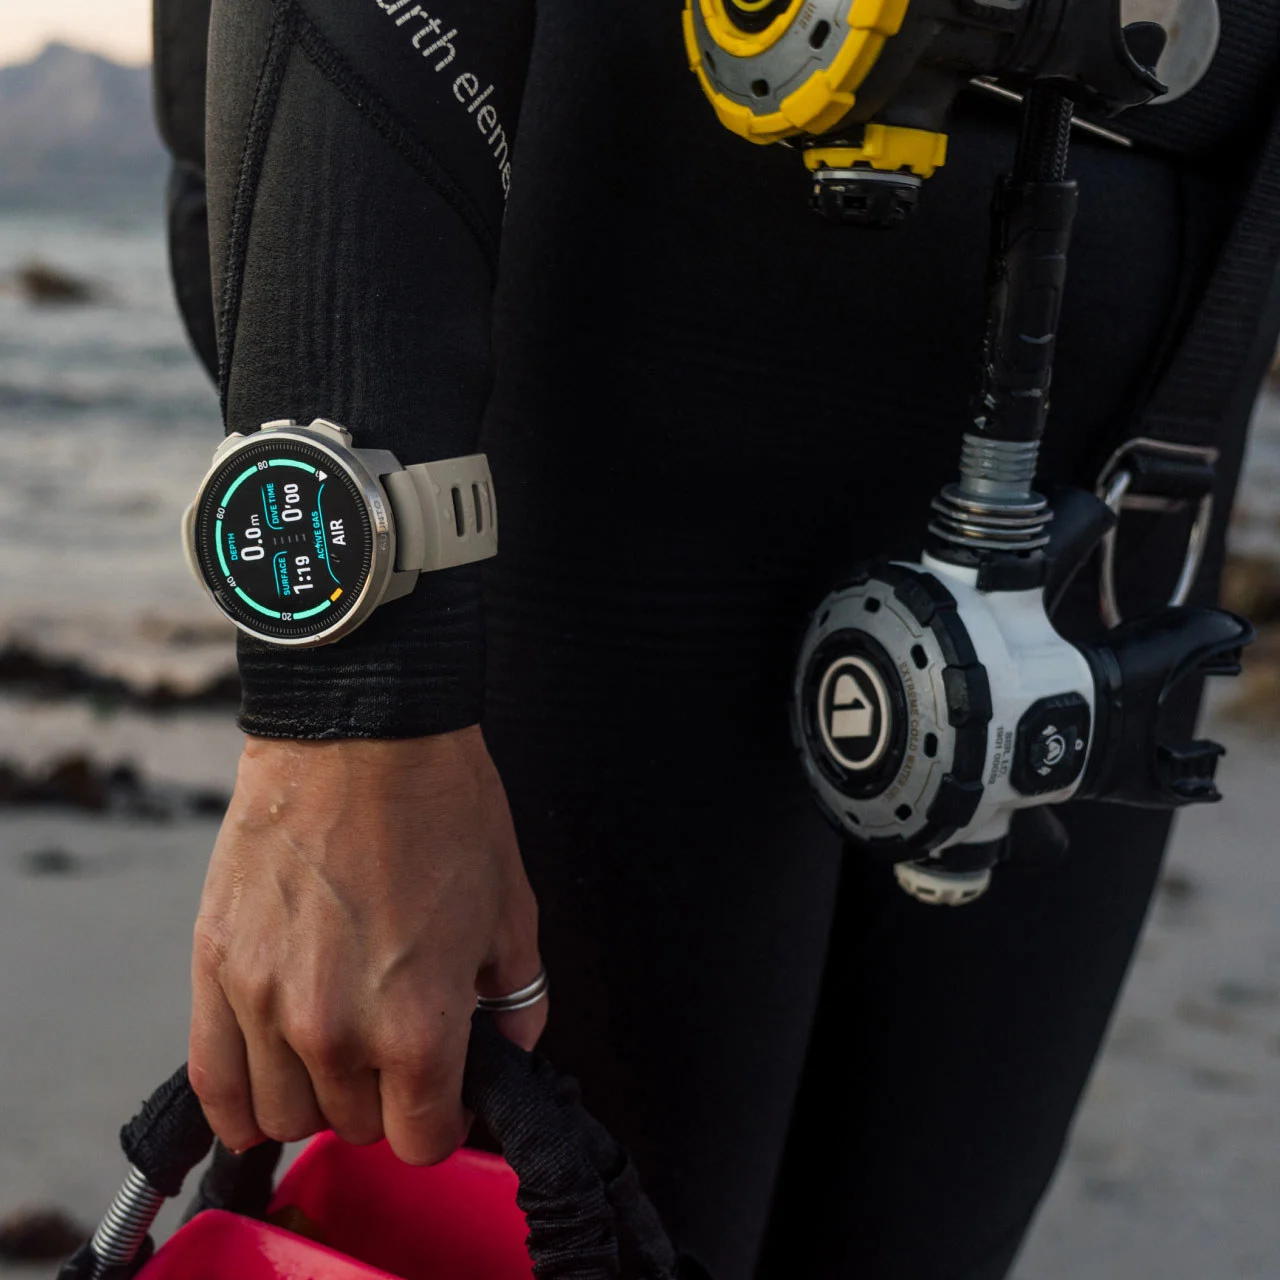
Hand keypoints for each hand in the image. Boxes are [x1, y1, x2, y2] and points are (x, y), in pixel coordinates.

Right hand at [189, 727, 543, 1163]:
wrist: (361, 731)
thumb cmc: (442, 807)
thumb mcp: (512, 908)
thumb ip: (517, 1000)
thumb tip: (509, 1049)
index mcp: (418, 1023)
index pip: (422, 1139)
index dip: (441, 1120)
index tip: (444, 1093)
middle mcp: (334, 1031)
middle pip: (353, 1126)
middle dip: (384, 1098)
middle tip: (397, 1045)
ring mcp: (263, 1002)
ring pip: (281, 1114)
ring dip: (316, 1095)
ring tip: (338, 1047)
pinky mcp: (216, 967)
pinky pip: (213, 1081)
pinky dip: (239, 1102)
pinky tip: (266, 1081)